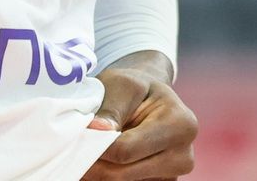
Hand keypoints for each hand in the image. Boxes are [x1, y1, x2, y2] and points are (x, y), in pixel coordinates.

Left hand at [82, 53, 196, 179]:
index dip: (95, 147)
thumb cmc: (136, 88)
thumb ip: (110, 108)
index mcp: (181, 125)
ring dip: (99, 171)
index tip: (76, 138)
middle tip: (72, 149)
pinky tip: (103, 160)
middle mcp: (184, 155)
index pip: (126, 150)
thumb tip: (96, 130)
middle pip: (123, 173)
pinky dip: (109, 175)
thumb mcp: (122, 85)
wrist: (149, 99)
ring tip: (90, 149)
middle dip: (93, 162)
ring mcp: (173, 175)